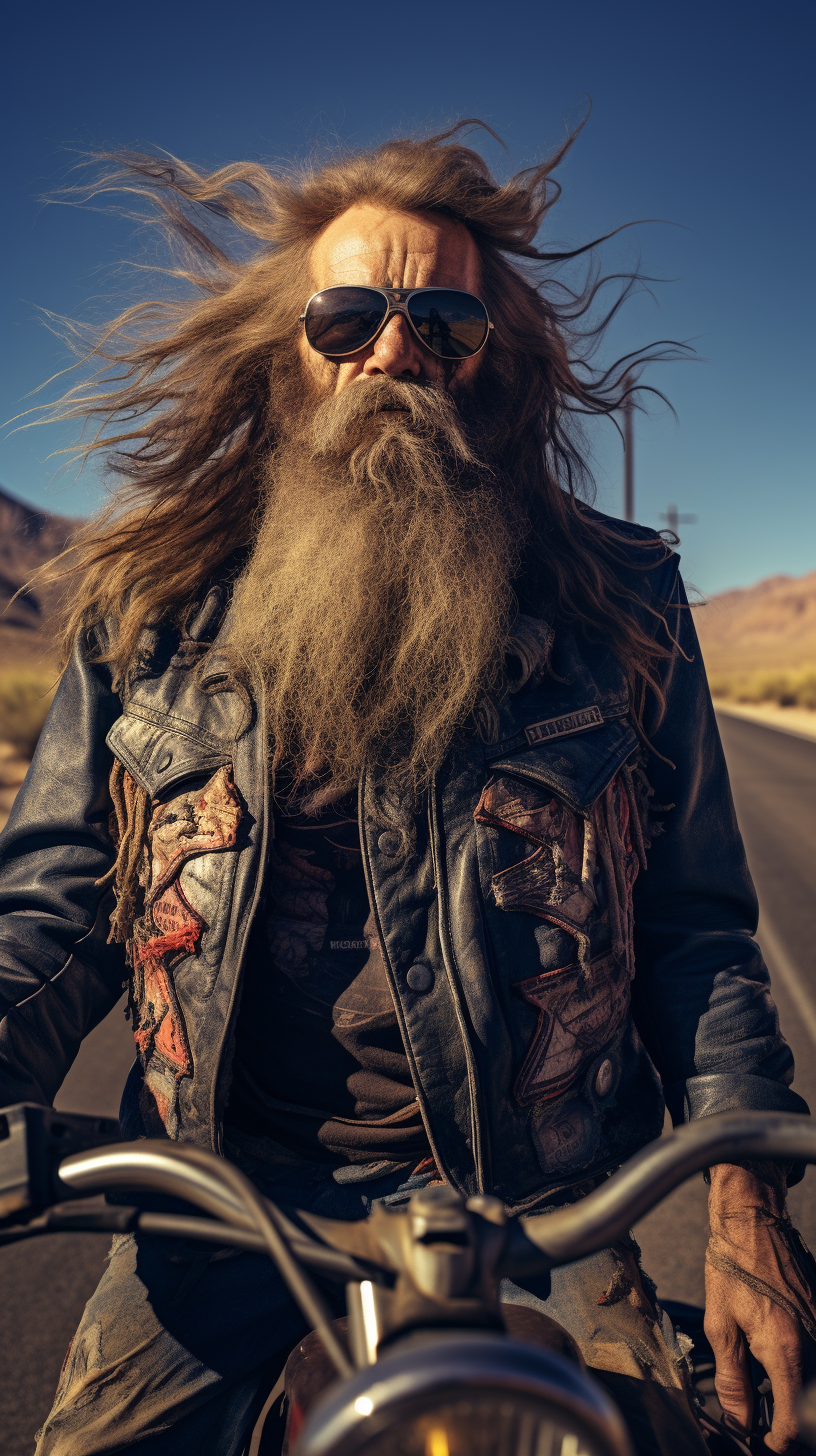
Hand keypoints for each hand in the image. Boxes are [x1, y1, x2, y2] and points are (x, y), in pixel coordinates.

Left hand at [704, 1162, 815, 1452]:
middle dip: (786, 1424)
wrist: (753, 1222)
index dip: (775, 1441)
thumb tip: (739, 1420)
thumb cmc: (733, 1266)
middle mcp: (815, 1344)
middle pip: (810, 1411)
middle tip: (760, 1422)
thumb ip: (733, 1380)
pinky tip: (776, 1365)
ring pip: (814, 1387)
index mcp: (786, 1351)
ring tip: (766, 1392)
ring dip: (794, 1399)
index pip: (794, 1425)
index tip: (758, 1440)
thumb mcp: (720, 1325)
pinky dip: (800, 1374)